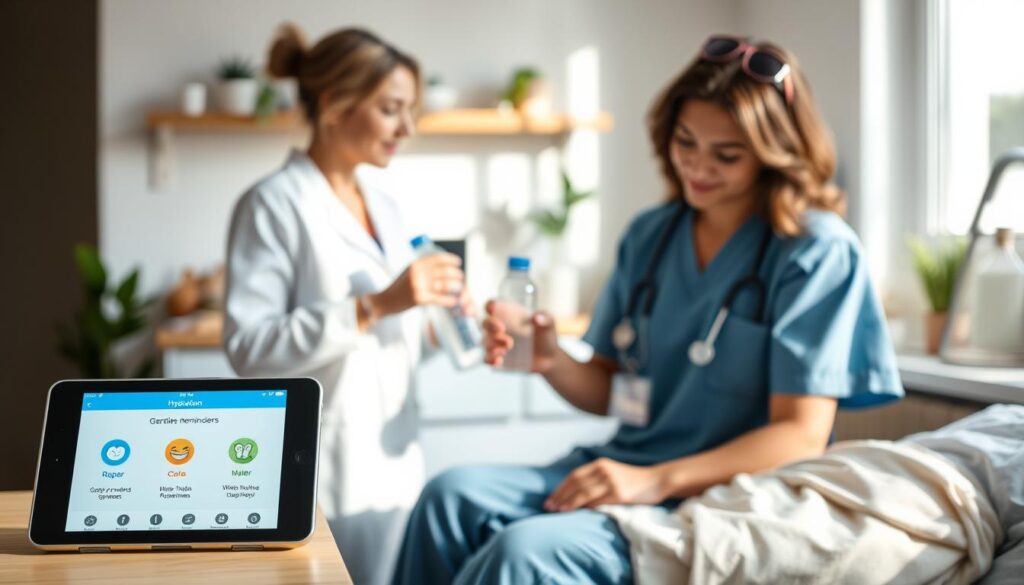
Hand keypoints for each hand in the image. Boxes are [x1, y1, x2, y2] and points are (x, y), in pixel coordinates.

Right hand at [370, 252, 463, 317]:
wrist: (384, 301)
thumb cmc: (398, 288)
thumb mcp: (409, 272)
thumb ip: (423, 268)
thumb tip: (443, 266)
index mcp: (416, 264)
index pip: (438, 258)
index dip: (451, 259)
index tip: (458, 262)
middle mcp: (417, 272)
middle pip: (444, 271)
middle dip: (457, 274)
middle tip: (462, 278)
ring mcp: (418, 285)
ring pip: (445, 284)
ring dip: (456, 287)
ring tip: (460, 289)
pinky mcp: (419, 298)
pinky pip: (440, 298)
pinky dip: (449, 300)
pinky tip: (453, 302)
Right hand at [482, 301, 558, 372]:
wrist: (549, 359)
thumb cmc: (547, 336)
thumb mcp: (549, 324)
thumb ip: (544, 318)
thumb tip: (536, 317)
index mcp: (509, 315)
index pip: (493, 306)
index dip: (490, 305)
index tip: (492, 308)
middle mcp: (499, 328)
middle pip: (485, 323)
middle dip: (490, 325)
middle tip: (502, 329)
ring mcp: (497, 344)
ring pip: (484, 341)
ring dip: (493, 343)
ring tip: (509, 345)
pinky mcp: (498, 358)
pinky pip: (486, 359)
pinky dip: (489, 359)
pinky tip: (499, 360)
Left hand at [544, 458, 666, 511]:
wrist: (657, 480)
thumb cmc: (632, 480)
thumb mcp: (612, 473)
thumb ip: (595, 479)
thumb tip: (573, 495)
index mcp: (600, 464)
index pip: (574, 476)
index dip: (560, 488)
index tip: (550, 499)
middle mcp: (604, 470)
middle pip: (576, 484)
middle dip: (561, 497)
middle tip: (549, 507)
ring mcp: (612, 482)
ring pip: (585, 493)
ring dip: (570, 503)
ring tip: (559, 511)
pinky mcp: (620, 494)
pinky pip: (599, 502)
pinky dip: (587, 507)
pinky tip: (578, 513)